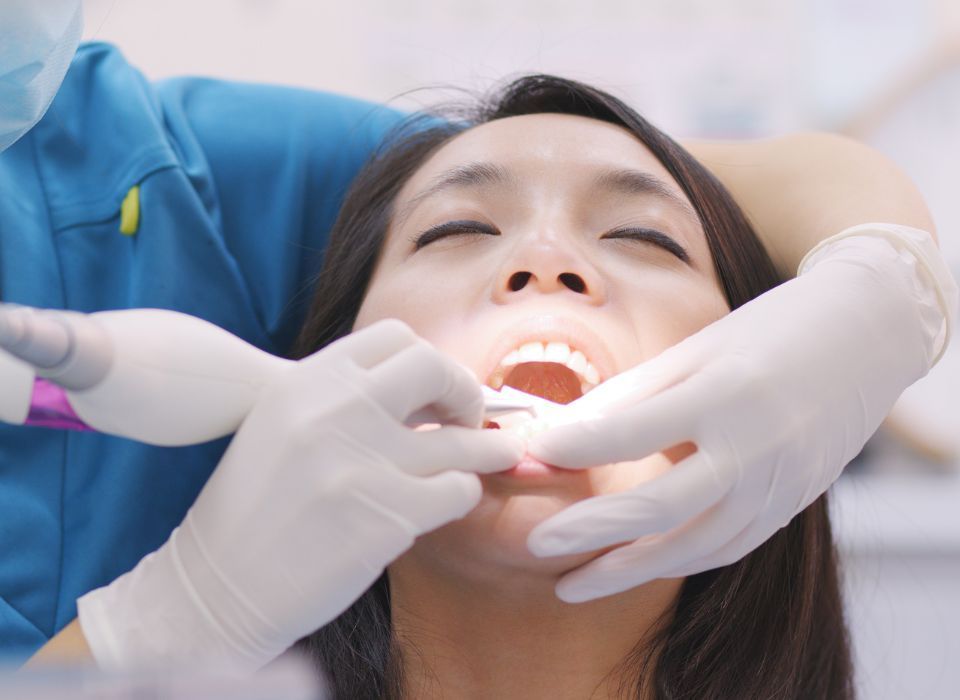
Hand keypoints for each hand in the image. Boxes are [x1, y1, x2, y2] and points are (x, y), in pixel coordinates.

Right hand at [76, 319, 522, 667]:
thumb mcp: (281, 427)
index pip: (394, 337)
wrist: (215, 590)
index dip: (427, 361)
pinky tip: (450, 501)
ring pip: (461, 440)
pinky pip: (458, 490)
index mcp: (306, 381)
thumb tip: (424, 396)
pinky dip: (463, 494)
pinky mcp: (388, 516)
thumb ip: (341, 401)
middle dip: (465, 389)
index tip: (436, 389)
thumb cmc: (251, 510)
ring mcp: (365, 462)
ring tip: (501, 453)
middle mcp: (336, 410)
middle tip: (470, 416)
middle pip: (434, 368)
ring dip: (488, 448)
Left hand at [526, 224, 956, 602]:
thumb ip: (629, 396)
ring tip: (573, 582)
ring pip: (693, 546)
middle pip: (660, 505)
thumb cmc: (766, 333)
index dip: (578, 445)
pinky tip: (634, 565)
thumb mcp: (694, 351)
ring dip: (628, 569)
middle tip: (538, 544)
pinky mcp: (790, 506)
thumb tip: (561, 432)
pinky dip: (675, 560)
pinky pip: (725, 547)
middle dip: (592, 529)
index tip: (534, 452)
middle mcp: (755, 447)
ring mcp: (778, 485)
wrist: (862, 339)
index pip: (634, 430)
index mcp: (724, 393)